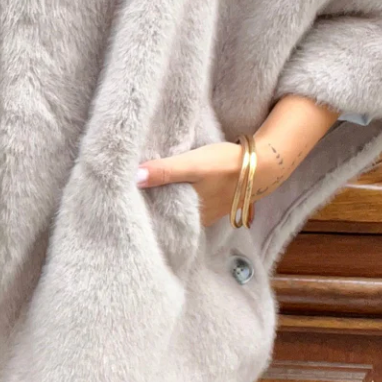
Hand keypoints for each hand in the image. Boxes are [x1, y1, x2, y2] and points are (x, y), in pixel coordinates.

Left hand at [135, 94, 342, 225]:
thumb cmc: (226, 164)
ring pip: (177, 209)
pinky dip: (177, 197)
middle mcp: (197, 218)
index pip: (157, 218)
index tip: (118, 207)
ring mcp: (207, 210)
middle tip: (121, 200)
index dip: (140, 214)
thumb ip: (165, 171)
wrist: (263, 163)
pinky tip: (167, 188)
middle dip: (148, 209)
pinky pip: (189, 202)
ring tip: (138, 194)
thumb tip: (134, 178)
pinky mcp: (213, 199)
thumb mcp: (192, 165)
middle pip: (166, 215)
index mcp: (189, 214)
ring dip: (162, 202)